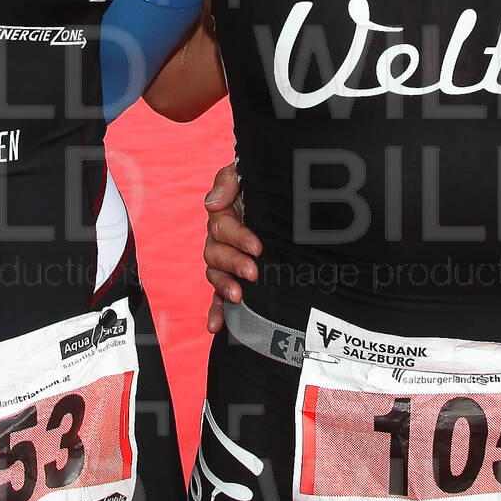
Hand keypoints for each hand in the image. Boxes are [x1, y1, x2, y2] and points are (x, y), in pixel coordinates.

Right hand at [202, 161, 260, 332]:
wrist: (287, 198)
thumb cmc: (263, 185)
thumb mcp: (245, 173)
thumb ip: (228, 180)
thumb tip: (213, 204)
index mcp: (224, 215)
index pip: (222, 229)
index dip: (239, 238)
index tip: (258, 247)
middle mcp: (222, 240)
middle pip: (215, 255)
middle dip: (234, 264)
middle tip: (253, 272)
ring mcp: (226, 261)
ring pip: (215, 276)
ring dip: (225, 288)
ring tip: (239, 297)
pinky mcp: (233, 279)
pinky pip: (219, 298)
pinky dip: (216, 313)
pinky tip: (216, 327)